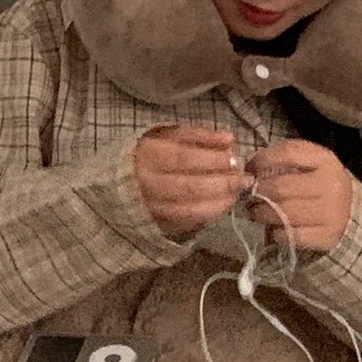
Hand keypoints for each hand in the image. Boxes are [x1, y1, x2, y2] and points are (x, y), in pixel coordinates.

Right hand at [133, 124, 244, 239]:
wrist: (117, 186)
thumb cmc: (146, 154)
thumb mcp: (164, 135)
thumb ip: (196, 135)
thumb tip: (228, 139)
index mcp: (147, 155)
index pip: (184, 158)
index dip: (212, 160)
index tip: (234, 159)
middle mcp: (148, 184)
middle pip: (191, 186)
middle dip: (222, 183)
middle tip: (244, 179)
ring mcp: (153, 209)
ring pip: (192, 209)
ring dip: (221, 202)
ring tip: (238, 191)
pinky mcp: (159, 226)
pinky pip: (189, 223)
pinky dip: (210, 214)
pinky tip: (224, 204)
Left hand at [246, 139, 353, 253]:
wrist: (351, 213)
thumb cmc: (320, 186)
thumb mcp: (310, 165)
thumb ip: (285, 163)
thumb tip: (250, 172)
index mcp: (325, 160)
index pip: (287, 153)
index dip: (262, 160)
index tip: (250, 170)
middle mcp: (330, 184)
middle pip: (282, 187)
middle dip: (259, 193)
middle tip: (250, 199)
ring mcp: (331, 211)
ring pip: (285, 213)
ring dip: (264, 214)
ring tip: (257, 214)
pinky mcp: (328, 235)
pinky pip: (293, 236)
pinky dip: (278, 234)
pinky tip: (275, 231)